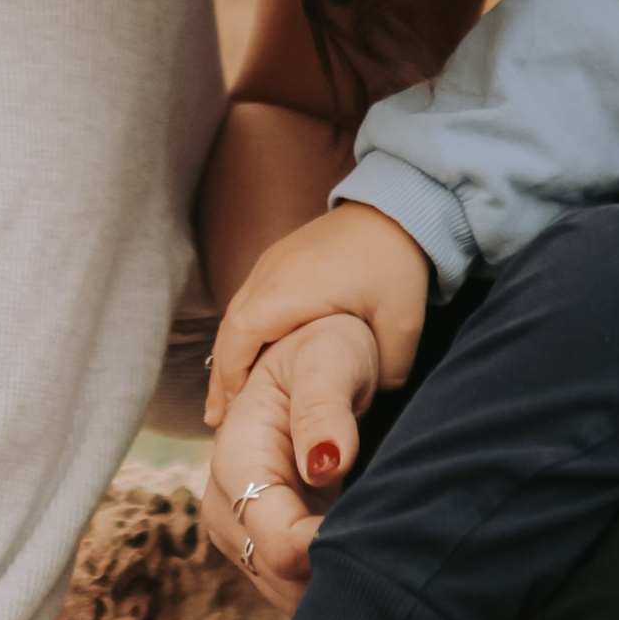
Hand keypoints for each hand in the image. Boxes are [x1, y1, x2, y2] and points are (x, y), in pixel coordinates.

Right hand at [201, 317, 382, 606]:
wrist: (314, 348)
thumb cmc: (325, 343)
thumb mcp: (330, 359)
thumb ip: (323, 408)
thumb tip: (323, 465)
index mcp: (236, 460)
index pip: (278, 542)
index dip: (328, 554)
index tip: (381, 544)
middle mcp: (225, 502)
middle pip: (279, 575)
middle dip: (333, 575)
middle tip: (398, 558)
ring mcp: (240, 526)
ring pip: (286, 588)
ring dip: (332, 582)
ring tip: (387, 555)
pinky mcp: (262, 538)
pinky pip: (293, 580)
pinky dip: (328, 578)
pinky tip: (368, 558)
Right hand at [206, 199, 435, 428]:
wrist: (400, 201)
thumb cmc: (396, 260)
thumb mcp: (402, 323)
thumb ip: (386, 371)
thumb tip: (373, 401)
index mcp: (290, 289)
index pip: (241, 336)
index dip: (230, 376)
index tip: (229, 413)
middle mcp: (272, 272)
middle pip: (230, 328)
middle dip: (222, 375)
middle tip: (217, 418)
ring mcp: (274, 261)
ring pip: (238, 313)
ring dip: (231, 353)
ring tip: (227, 396)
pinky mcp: (283, 257)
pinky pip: (251, 299)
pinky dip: (244, 332)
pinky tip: (250, 353)